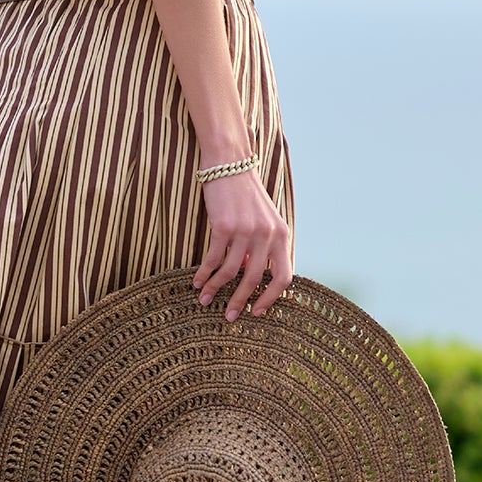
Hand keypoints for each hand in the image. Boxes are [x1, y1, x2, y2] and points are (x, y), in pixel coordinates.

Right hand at [192, 169, 292, 321]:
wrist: (229, 165)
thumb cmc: (245, 195)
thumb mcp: (263, 221)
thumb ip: (262, 248)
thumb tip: (250, 278)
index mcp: (282, 235)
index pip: (284, 277)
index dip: (271, 298)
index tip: (257, 311)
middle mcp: (267, 235)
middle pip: (255, 279)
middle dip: (240, 301)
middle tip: (229, 316)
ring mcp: (246, 230)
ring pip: (231, 272)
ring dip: (216, 289)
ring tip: (205, 300)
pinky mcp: (224, 226)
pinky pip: (213, 258)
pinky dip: (204, 273)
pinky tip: (197, 282)